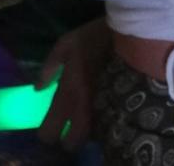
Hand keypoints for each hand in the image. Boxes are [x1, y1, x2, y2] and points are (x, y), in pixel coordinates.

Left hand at [37, 18, 110, 148]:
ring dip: (87, 132)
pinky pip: (107, 123)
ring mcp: (104, 108)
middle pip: (73, 142)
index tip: (49, 127)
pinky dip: (102, 123)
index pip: (50, 131)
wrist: (134, 32)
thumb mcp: (67, 43)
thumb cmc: (97, 37)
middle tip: (69, 130)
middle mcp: (84, 107)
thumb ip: (50, 66)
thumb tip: (39, 88)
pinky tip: (102, 111)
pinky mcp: (120, 104)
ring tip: (86, 121)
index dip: (47, 133)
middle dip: (69, 140)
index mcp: (68, 94)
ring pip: (92, 135)